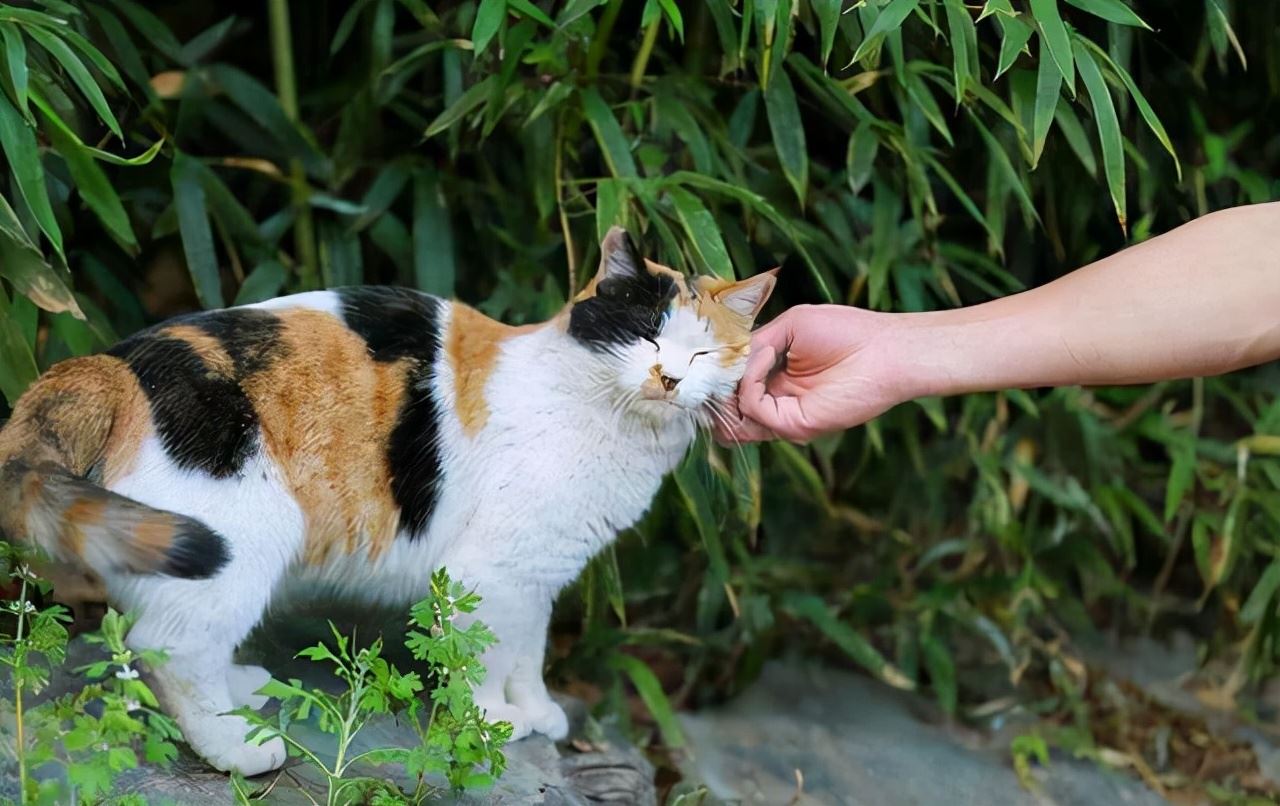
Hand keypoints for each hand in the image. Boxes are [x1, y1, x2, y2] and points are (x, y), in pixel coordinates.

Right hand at [716, 305, 910, 442]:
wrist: (885, 350)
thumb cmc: (846, 332)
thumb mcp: (790, 327)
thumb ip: (756, 345)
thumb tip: (729, 362)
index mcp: (775, 378)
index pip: (733, 386)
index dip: (716, 374)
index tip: (703, 356)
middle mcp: (777, 400)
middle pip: (729, 408)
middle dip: (713, 389)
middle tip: (706, 367)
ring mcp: (785, 414)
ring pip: (735, 418)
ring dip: (726, 390)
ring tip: (734, 363)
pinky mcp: (795, 424)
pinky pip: (755, 410)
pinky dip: (749, 385)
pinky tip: (765, 362)